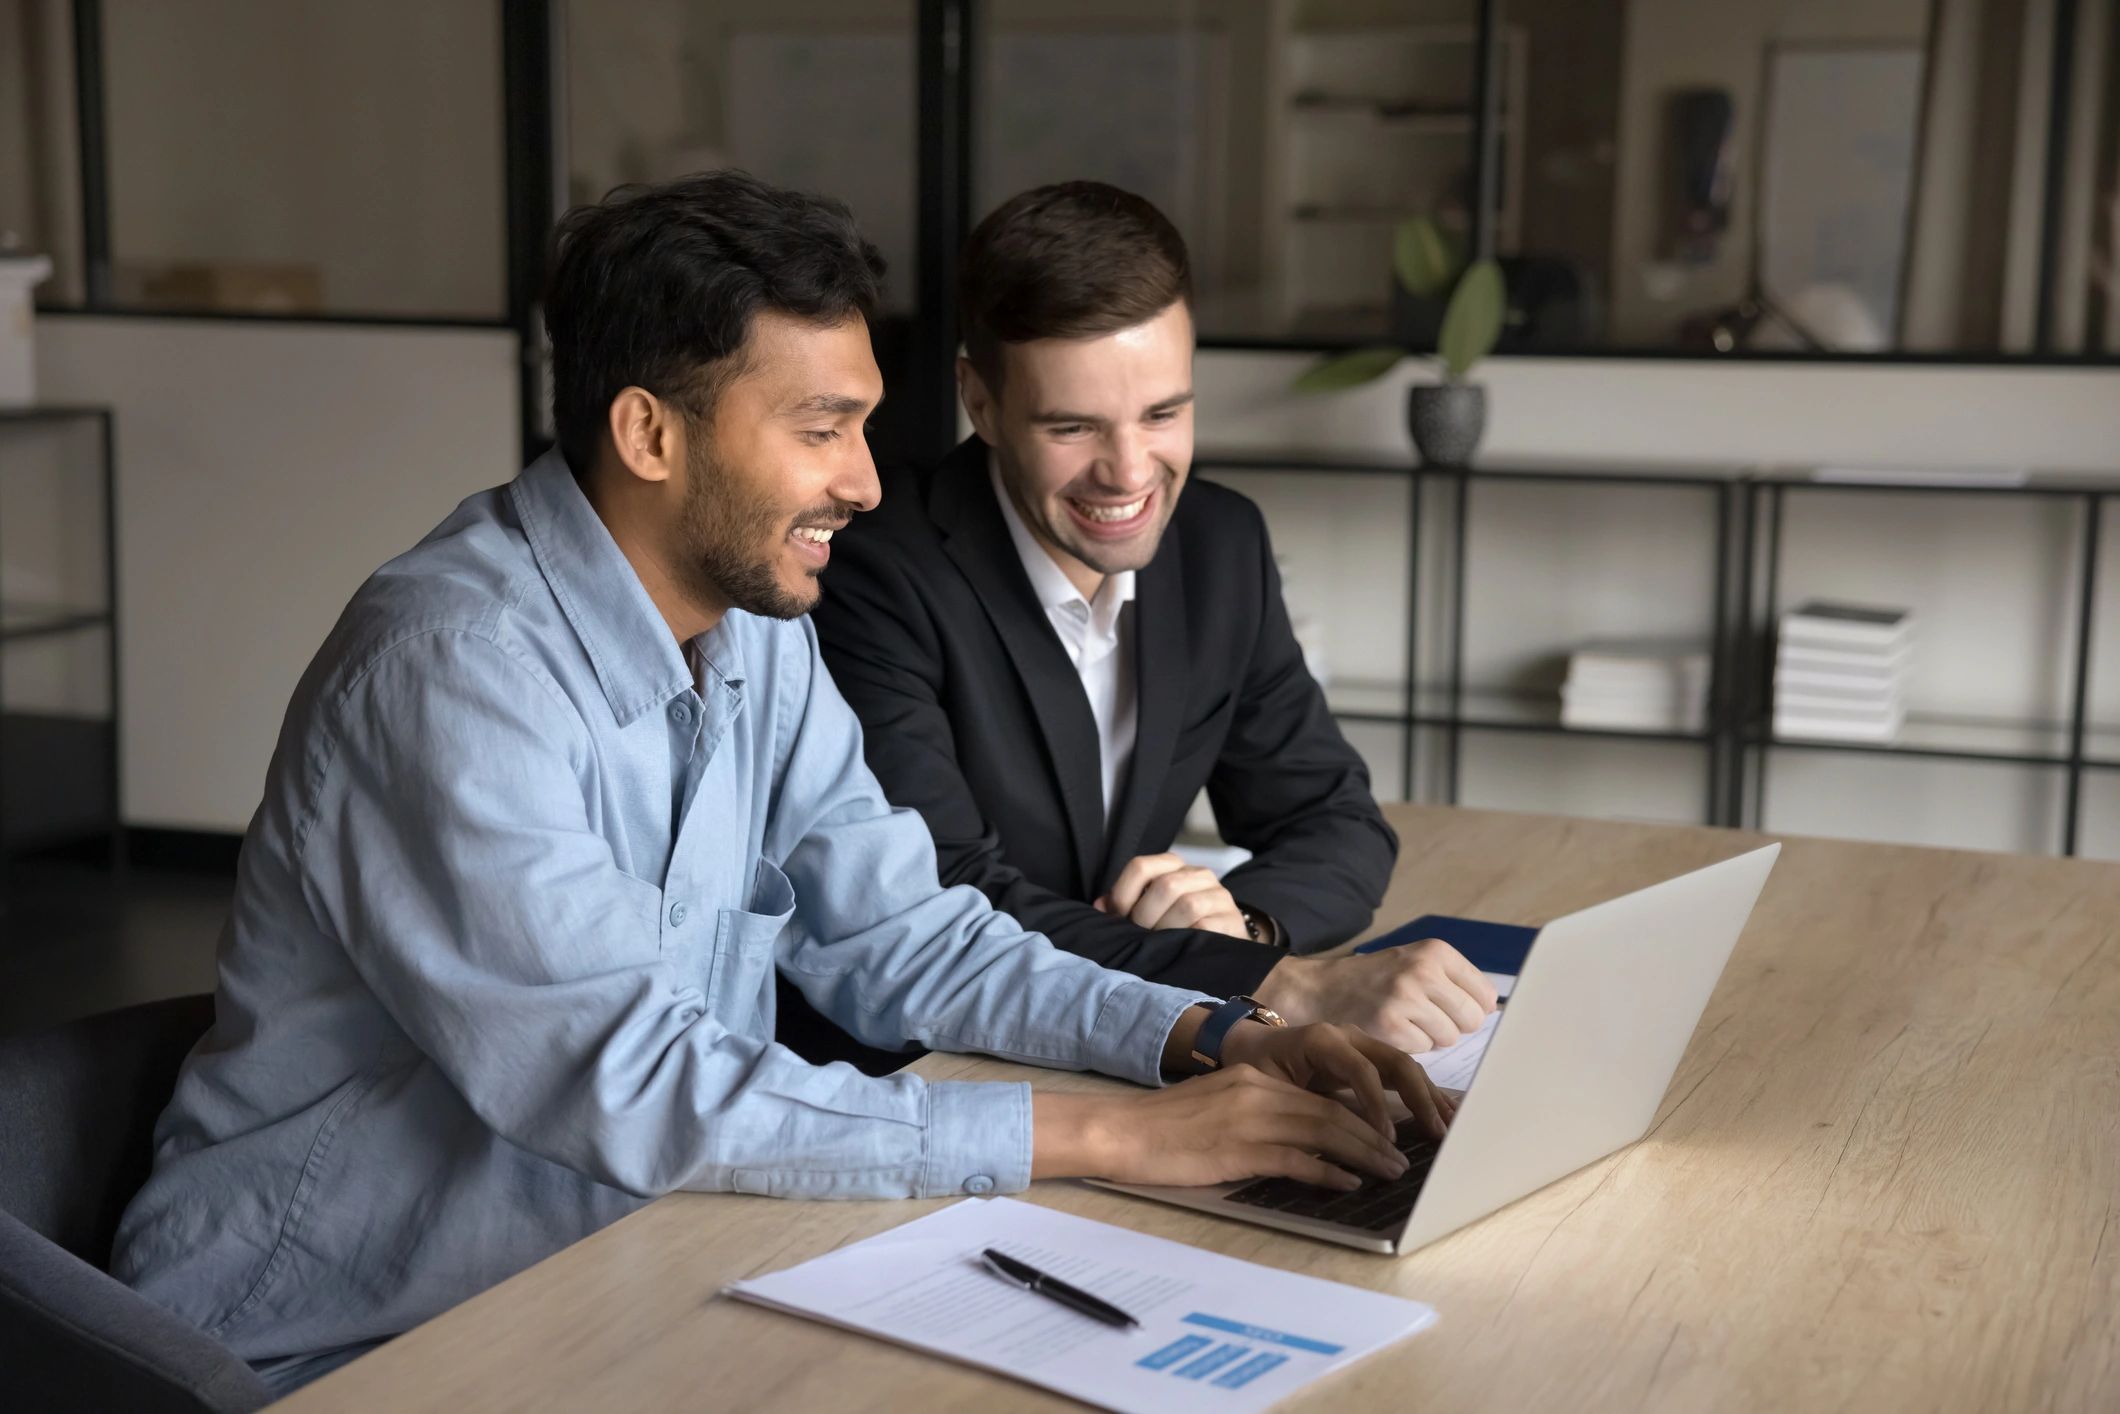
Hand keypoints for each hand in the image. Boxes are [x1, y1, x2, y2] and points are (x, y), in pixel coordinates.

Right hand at [1032, 1022, 1454, 1191]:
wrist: (1123, 1131)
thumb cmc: (1168, 1127)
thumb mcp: (1222, 1107)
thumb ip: (1263, 1114)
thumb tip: (1306, 1140)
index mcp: (1259, 1080)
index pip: (1326, 1094)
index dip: (1365, 1115)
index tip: (1391, 1132)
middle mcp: (1262, 1092)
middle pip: (1335, 1111)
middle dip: (1376, 1136)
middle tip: (1404, 1157)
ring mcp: (1252, 1119)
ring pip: (1326, 1132)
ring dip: (1365, 1154)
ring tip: (1392, 1171)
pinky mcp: (1240, 1149)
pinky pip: (1297, 1160)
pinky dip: (1328, 1172)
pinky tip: (1348, 1184)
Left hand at [1093, 852, 1247, 937]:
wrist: (1224, 942)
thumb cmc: (1178, 926)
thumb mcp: (1150, 910)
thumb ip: (1124, 905)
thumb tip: (1100, 906)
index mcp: (1174, 866)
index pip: (1141, 866)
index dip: (1123, 894)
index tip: (1119, 918)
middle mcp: (1199, 874)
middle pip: (1165, 885)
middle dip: (1146, 916)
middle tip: (1141, 937)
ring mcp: (1219, 896)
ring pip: (1187, 905)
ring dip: (1167, 930)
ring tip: (1160, 945)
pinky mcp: (1232, 920)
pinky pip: (1206, 926)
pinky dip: (1188, 939)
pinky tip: (1181, 948)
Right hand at [1254, 939, 1498, 1052]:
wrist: (1319, 989)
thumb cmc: (1374, 981)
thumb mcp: (1414, 964)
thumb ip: (1454, 982)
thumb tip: (1493, 1012)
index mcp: (1436, 951)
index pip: (1485, 996)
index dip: (1470, 1009)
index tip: (1451, 1010)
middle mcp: (1424, 970)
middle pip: (1472, 1020)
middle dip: (1453, 1026)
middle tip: (1425, 1019)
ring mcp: (1406, 998)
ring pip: (1448, 1038)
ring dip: (1430, 1038)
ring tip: (1404, 1023)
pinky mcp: (1390, 1026)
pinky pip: (1422, 1050)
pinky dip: (1408, 1047)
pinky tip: (1389, 1032)